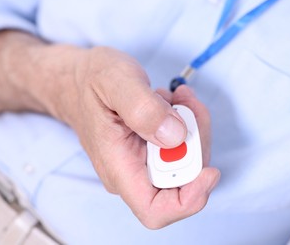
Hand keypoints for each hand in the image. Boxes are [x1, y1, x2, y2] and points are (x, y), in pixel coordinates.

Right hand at [53, 47, 219, 228]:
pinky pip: (183, 145)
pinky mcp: (153, 149)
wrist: (80, 79)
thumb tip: (176, 136)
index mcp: (118, 167)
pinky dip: (188, 122)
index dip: (189, 200)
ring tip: (178, 97)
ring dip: (193, 127)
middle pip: (182, 180)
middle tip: (187, 104)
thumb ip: (143, 109)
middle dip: (196, 142)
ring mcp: (144, 161)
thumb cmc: (92, 80)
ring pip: (187, 159)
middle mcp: (132, 172)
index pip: (155, 211)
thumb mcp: (116, 82)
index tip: (209, 170)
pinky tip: (174, 101)